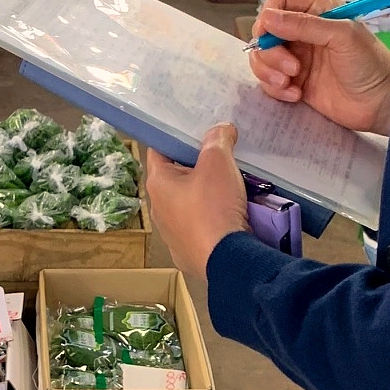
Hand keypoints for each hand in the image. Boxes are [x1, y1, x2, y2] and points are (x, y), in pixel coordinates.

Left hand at [146, 124, 249, 278]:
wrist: (227, 260)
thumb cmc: (214, 208)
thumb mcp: (218, 163)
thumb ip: (218, 140)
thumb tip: (221, 130)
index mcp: (158, 184)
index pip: (159, 150)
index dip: (176, 137)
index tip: (196, 131)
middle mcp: (159, 209)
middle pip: (177, 177)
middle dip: (198, 166)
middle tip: (220, 156)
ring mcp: (172, 234)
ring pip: (190, 204)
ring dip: (207, 195)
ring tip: (231, 186)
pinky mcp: (188, 253)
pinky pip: (201, 228)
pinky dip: (214, 219)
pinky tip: (232, 215)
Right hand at [249, 0, 389, 134]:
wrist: (381, 104)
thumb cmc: (369, 64)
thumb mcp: (341, 36)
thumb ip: (304, 25)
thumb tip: (267, 17)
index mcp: (317, 11)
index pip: (280, 0)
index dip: (269, 14)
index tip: (268, 33)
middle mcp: (303, 32)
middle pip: (264, 31)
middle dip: (269, 51)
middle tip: (292, 68)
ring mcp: (297, 58)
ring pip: (262, 57)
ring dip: (268, 71)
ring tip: (290, 83)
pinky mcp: (294, 83)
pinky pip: (269, 82)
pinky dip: (275, 89)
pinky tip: (296, 95)